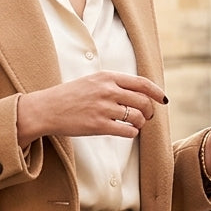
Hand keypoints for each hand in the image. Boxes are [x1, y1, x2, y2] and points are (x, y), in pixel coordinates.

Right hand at [17, 72, 166, 146]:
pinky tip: (128, 132)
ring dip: (141, 123)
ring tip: (136, 125)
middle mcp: (108, 91)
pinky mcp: (99, 126)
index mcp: (108, 77)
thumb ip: (112, 83)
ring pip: (138, 117)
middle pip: (143, 101)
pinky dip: (132, 133)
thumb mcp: (92, 81)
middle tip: (148, 117)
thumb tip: (135, 92)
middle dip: (150, 111)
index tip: (163, 99)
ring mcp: (104, 108)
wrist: (47, 109)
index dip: (156, 92)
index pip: (141, 83)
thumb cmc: (69, 96)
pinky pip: (127, 131)